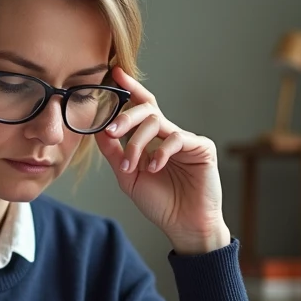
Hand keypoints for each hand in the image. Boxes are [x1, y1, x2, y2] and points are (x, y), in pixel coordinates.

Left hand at [94, 66, 230, 254]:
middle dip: (126, 116)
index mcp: (154, 139)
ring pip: (158, 123)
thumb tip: (98, 129)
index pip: (141, 107)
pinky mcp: (202, 147)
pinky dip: (161, 152)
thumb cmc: (160, 203)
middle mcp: (170, 134)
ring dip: (138, 143)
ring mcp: (186, 139)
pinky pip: (176, 138)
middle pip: (148, 109)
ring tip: (133, 166)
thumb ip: (114, 153)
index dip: (130, 89)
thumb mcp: (128, 177)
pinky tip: (154, 168)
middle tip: (111, 129)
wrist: (184, 226)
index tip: (114, 73)